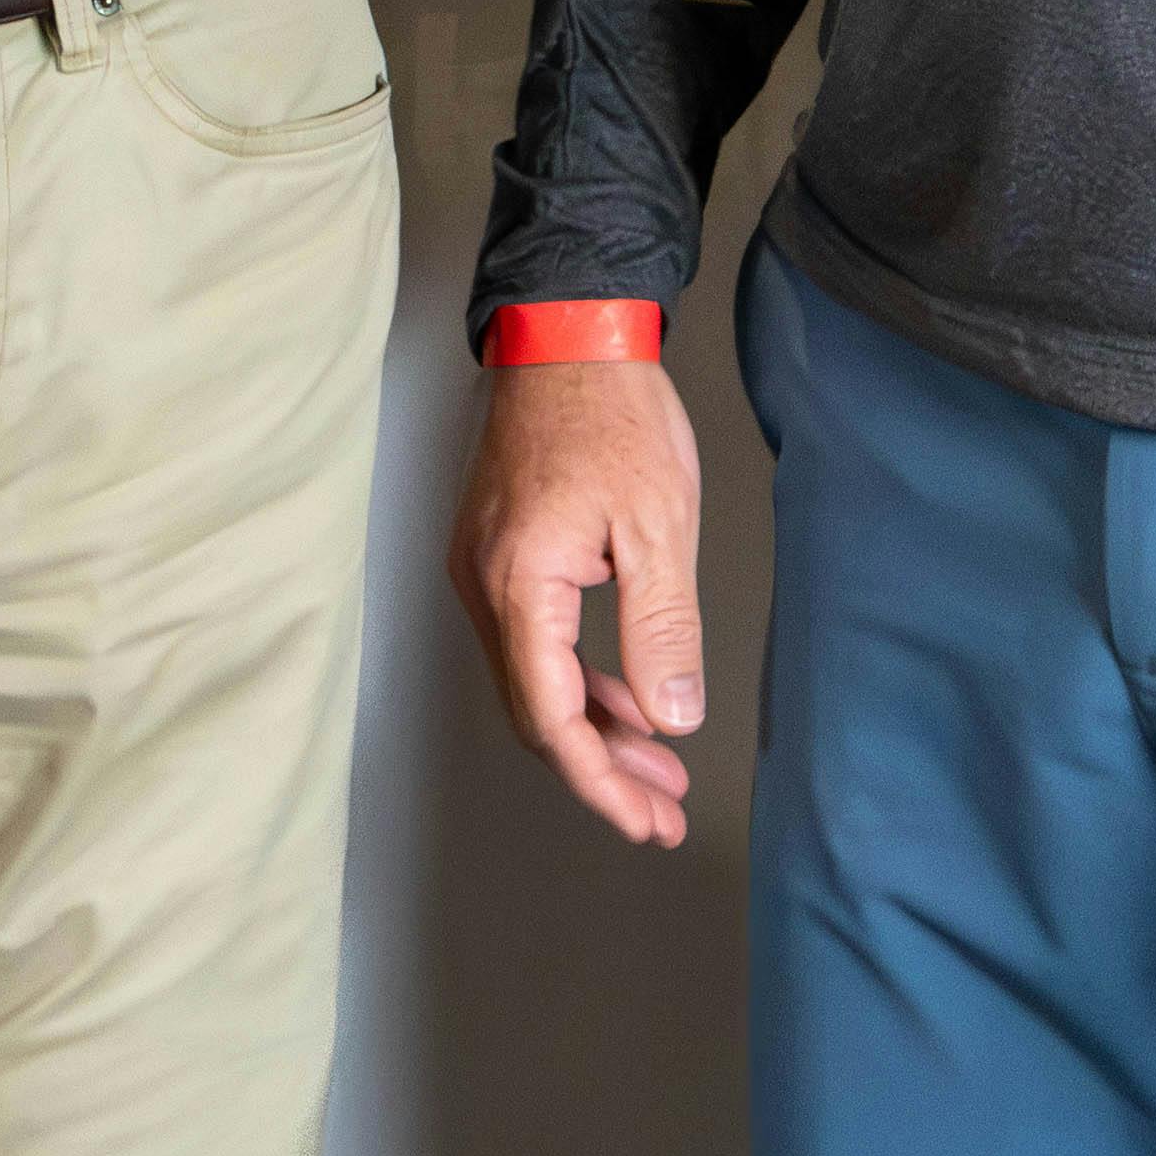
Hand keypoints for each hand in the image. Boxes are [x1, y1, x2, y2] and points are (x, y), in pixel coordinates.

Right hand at [451, 358, 710, 845]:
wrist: (569, 335)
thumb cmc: (613, 413)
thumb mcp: (659, 524)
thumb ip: (662, 629)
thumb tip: (670, 720)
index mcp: (520, 584)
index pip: (550, 718)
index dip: (598, 782)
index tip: (644, 820)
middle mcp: (485, 585)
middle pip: (535, 712)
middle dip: (600, 771)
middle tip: (662, 812)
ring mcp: (485, 569)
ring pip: (533, 682)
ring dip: (594, 731)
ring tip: (658, 769)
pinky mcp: (498, 553)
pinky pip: (533, 644)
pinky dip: (579, 683)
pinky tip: (626, 701)